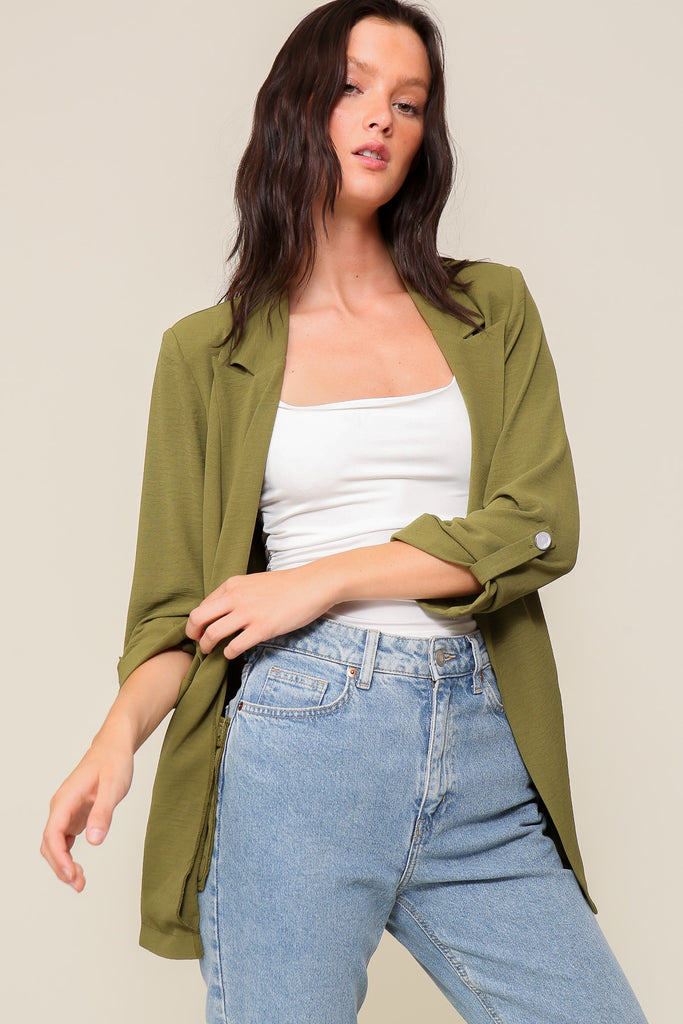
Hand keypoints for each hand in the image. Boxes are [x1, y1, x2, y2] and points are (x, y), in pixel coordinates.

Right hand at [40, 736, 133, 890]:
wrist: (114, 748)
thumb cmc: (113, 763)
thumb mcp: (114, 787)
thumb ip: (103, 814)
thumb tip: (94, 841)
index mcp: (66, 799)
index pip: (53, 833)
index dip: (59, 857)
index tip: (71, 874)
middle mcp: (61, 807)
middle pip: (50, 844)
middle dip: (60, 866)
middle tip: (79, 884)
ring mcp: (66, 812)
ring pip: (55, 845)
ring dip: (63, 865)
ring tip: (80, 882)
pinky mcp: (74, 816)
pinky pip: (64, 841)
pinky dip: (68, 857)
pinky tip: (78, 870)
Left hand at [186, 564, 336, 658]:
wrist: (312, 585)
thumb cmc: (287, 585)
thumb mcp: (254, 582)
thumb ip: (237, 594)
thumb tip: (223, 611)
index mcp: (233, 585)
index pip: (202, 605)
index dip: (197, 621)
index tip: (200, 630)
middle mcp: (236, 598)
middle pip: (198, 618)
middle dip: (193, 633)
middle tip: (198, 642)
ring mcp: (248, 613)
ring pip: (212, 634)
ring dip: (207, 646)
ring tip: (210, 652)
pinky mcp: (262, 628)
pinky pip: (234, 646)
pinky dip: (228, 653)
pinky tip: (231, 653)